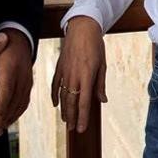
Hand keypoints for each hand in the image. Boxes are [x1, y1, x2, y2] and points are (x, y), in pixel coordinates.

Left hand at [0, 29, 34, 136]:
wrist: (21, 44)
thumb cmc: (2, 49)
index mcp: (11, 67)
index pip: (6, 89)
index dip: (0, 106)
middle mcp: (22, 75)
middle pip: (14, 100)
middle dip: (5, 117)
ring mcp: (28, 81)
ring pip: (21, 104)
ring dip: (10, 118)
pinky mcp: (30, 86)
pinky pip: (24, 103)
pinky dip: (16, 114)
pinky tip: (7, 121)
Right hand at [50, 16, 107, 132]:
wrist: (82, 28)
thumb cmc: (96, 46)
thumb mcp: (102, 64)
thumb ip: (100, 84)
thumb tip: (102, 100)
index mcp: (87, 76)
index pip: (84, 102)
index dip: (83, 117)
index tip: (81, 128)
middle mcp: (74, 76)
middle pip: (71, 102)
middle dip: (72, 117)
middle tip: (73, 129)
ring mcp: (65, 72)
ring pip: (62, 96)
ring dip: (64, 110)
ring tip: (66, 121)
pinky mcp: (59, 67)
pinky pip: (55, 85)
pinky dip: (55, 96)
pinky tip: (56, 104)